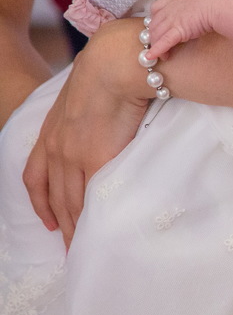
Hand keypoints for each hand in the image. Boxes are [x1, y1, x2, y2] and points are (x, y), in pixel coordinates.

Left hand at [24, 18, 151, 248]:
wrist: (114, 66)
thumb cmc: (109, 70)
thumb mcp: (86, 93)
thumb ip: (89, 113)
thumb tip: (106, 117)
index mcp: (51, 131)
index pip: (37, 177)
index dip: (41, 203)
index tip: (48, 223)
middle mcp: (57, 148)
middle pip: (55, 197)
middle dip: (60, 225)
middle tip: (69, 249)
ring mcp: (76, 156)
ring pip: (71, 203)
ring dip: (75, 228)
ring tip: (83, 248)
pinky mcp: (98, 160)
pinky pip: (92, 198)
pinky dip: (93, 218)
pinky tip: (100, 229)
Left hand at [147, 0, 219, 60]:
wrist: (219, 4)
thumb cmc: (216, 1)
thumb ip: (196, 3)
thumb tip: (202, 8)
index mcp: (177, 0)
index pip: (157, 7)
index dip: (154, 18)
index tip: (156, 25)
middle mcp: (171, 9)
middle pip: (154, 24)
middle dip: (154, 36)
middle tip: (159, 45)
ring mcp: (173, 20)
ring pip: (157, 34)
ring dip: (156, 46)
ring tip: (163, 56)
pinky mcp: (178, 30)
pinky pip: (164, 41)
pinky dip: (156, 50)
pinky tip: (152, 56)